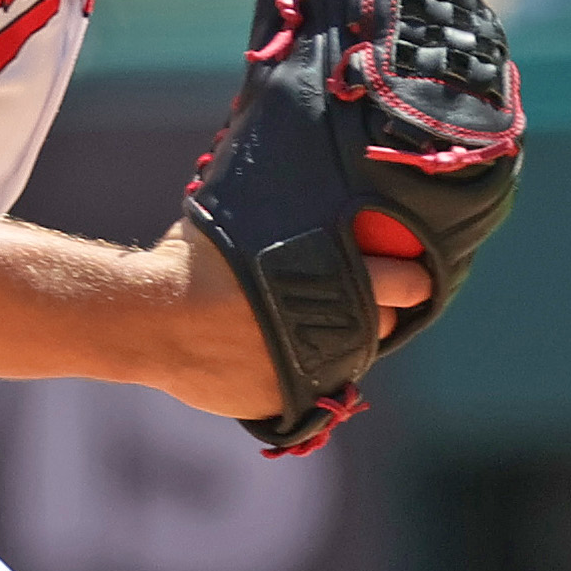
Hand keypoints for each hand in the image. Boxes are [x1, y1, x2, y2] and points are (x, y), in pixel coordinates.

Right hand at [150, 221, 431, 420]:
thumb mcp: (245, 214)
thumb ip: (281, 212)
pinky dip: (310, 367)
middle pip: (389, 322)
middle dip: (393, 310)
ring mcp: (316, 367)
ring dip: (352, 339)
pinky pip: (315, 384)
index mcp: (335, 274)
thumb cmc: (194, 254)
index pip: (405, 282)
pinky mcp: (291, 400)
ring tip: (335, 320)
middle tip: (383, 296)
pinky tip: (293, 349)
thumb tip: (286, 170)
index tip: (414, 269)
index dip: (413, 276)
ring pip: (356, 356)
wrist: (155, 316)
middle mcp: (335, 325)